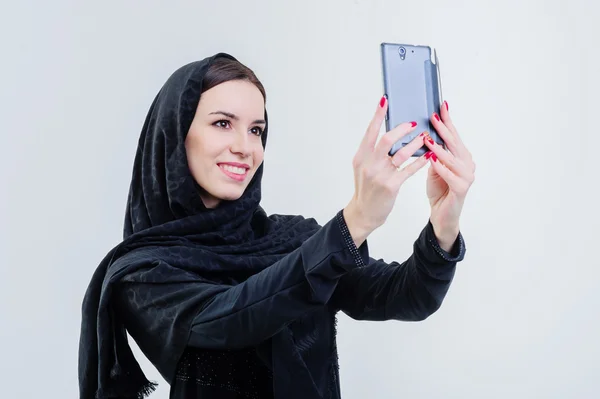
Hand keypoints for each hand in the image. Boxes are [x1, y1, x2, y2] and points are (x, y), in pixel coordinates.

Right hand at [343, 96, 430, 246]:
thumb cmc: (366, 188)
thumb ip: (372, 152)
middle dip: (402, 129)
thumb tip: (389, 133)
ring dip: (415, 144)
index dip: (378, 115)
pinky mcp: (391, 186)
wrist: (364, 212)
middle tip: (413, 124)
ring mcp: (380, 175)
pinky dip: (420, 161)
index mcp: (361, 157)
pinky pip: (409, 170)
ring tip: (424, 138)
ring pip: (401, 153)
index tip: (385, 101)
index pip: (370, 131)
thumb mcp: (363, 167)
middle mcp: (369, 164)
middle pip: (387, 139)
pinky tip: (429, 155)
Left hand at [423, 101, 474, 250]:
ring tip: (428, 139)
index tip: (441, 105)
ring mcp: (467, 177)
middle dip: (444, 129)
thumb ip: (433, 152)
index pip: (453, 135)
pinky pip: (451, 176)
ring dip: (440, 148)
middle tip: (434, 116)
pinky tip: (432, 160)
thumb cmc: (438, 190)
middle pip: (455, 143)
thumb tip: (425, 134)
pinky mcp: (461, 189)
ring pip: (453, 159)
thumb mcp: (434, 167)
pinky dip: (441, 167)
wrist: (442, 215)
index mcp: (461, 157)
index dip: (447, 121)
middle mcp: (467, 164)